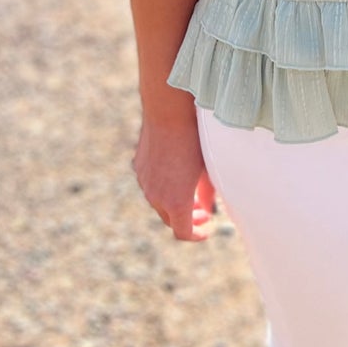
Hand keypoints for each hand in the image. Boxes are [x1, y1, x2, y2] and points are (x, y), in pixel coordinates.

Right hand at [133, 118, 217, 241]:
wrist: (169, 112)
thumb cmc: (196, 140)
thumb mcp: (208, 170)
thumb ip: (207, 193)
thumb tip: (206, 206)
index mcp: (176, 202)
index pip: (183, 233)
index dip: (197, 234)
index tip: (208, 227)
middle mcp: (155, 196)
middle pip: (170, 219)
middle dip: (187, 219)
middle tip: (203, 211)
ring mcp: (144, 182)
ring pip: (159, 202)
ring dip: (174, 203)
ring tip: (190, 192)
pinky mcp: (139, 167)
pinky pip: (151, 184)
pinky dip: (164, 187)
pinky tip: (176, 173)